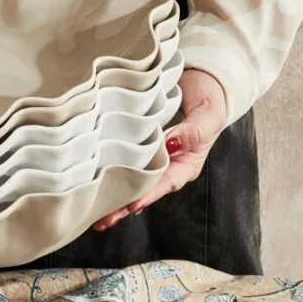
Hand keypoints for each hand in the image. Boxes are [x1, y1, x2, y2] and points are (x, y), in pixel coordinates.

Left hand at [92, 68, 226, 231]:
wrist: (203, 80)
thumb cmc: (210, 101)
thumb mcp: (207, 116)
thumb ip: (193, 133)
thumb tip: (171, 146)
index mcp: (185, 165)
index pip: (165, 185)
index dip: (148, 196)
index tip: (131, 207)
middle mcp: (167, 165)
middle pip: (143, 189)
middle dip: (123, 207)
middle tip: (103, 221)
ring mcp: (151, 155)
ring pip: (130, 178)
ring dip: (112, 194)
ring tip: (92, 213)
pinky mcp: (137, 143)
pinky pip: (122, 158)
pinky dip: (107, 169)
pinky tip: (92, 181)